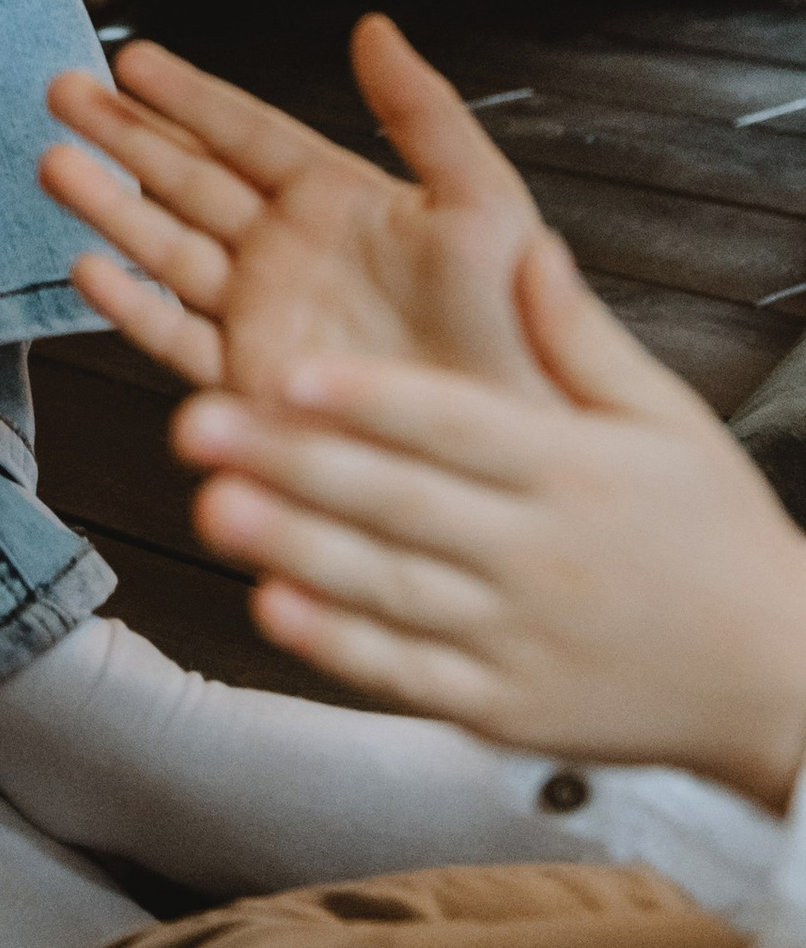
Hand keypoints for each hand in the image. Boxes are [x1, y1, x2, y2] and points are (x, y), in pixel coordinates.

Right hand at [43, 17, 555, 402]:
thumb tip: (374, 28)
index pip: (246, 132)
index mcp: (342, 200)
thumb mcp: (483, 200)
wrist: (511, 445)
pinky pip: (175, 335)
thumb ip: (423, 113)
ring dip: (109, 204)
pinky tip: (90, 267)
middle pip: (188, 178)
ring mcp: (264, 315)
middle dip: (123, 134)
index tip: (131, 60)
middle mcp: (290, 252)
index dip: (187, 95)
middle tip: (64, 91)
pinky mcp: (251, 381)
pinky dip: (130, 305)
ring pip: (167, 246)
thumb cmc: (518, 329)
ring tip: (55, 162)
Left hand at [171, 231, 805, 806]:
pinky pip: (406, 672)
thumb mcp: (666, 418)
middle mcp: (539, 554)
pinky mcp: (500, 707)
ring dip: (291, 550)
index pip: (457, 427)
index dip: (371, 399)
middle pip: (399, 504)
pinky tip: (273, 608)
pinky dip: (338, 645)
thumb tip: (521, 241)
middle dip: (293, 464)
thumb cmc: (715, 536)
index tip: (293, 369)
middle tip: (199, 426)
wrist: (780, 680)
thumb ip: (577, 334)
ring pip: (387, 589)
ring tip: (210, 508)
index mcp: (574, 471)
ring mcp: (516, 639)